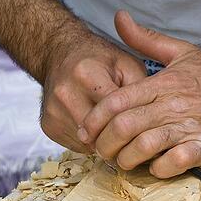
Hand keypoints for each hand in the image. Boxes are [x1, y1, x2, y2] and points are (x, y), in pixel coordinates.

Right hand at [40, 37, 145, 152]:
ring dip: (106, 142)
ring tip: (117, 131)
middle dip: (120, 138)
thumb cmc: (99, 60)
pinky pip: (77, 146)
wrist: (59, 54)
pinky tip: (98, 129)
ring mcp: (54, 112)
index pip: (116, 113)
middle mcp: (66, 94)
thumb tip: (152, 121)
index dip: (135, 124)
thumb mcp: (127, 65)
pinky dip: (91, 142)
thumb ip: (140, 90)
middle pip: (101, 133)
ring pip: (90, 144)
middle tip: (136, 137)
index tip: (147, 130)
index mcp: (87, 74)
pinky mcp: (49, 126)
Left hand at [80, 11, 200, 176]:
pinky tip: (156, 168)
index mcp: (163, 83)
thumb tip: (118, 17)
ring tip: (124, 162)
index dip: (94, 120)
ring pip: (144, 145)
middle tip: (102, 152)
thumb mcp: (182, 51)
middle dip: (105, 144)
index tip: (86, 132)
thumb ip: (146, 38)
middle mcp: (173, 105)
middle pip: (124, 126)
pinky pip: (176, 161)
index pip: (116, 101)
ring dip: (127, 159)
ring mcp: (190, 127)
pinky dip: (160, 168)